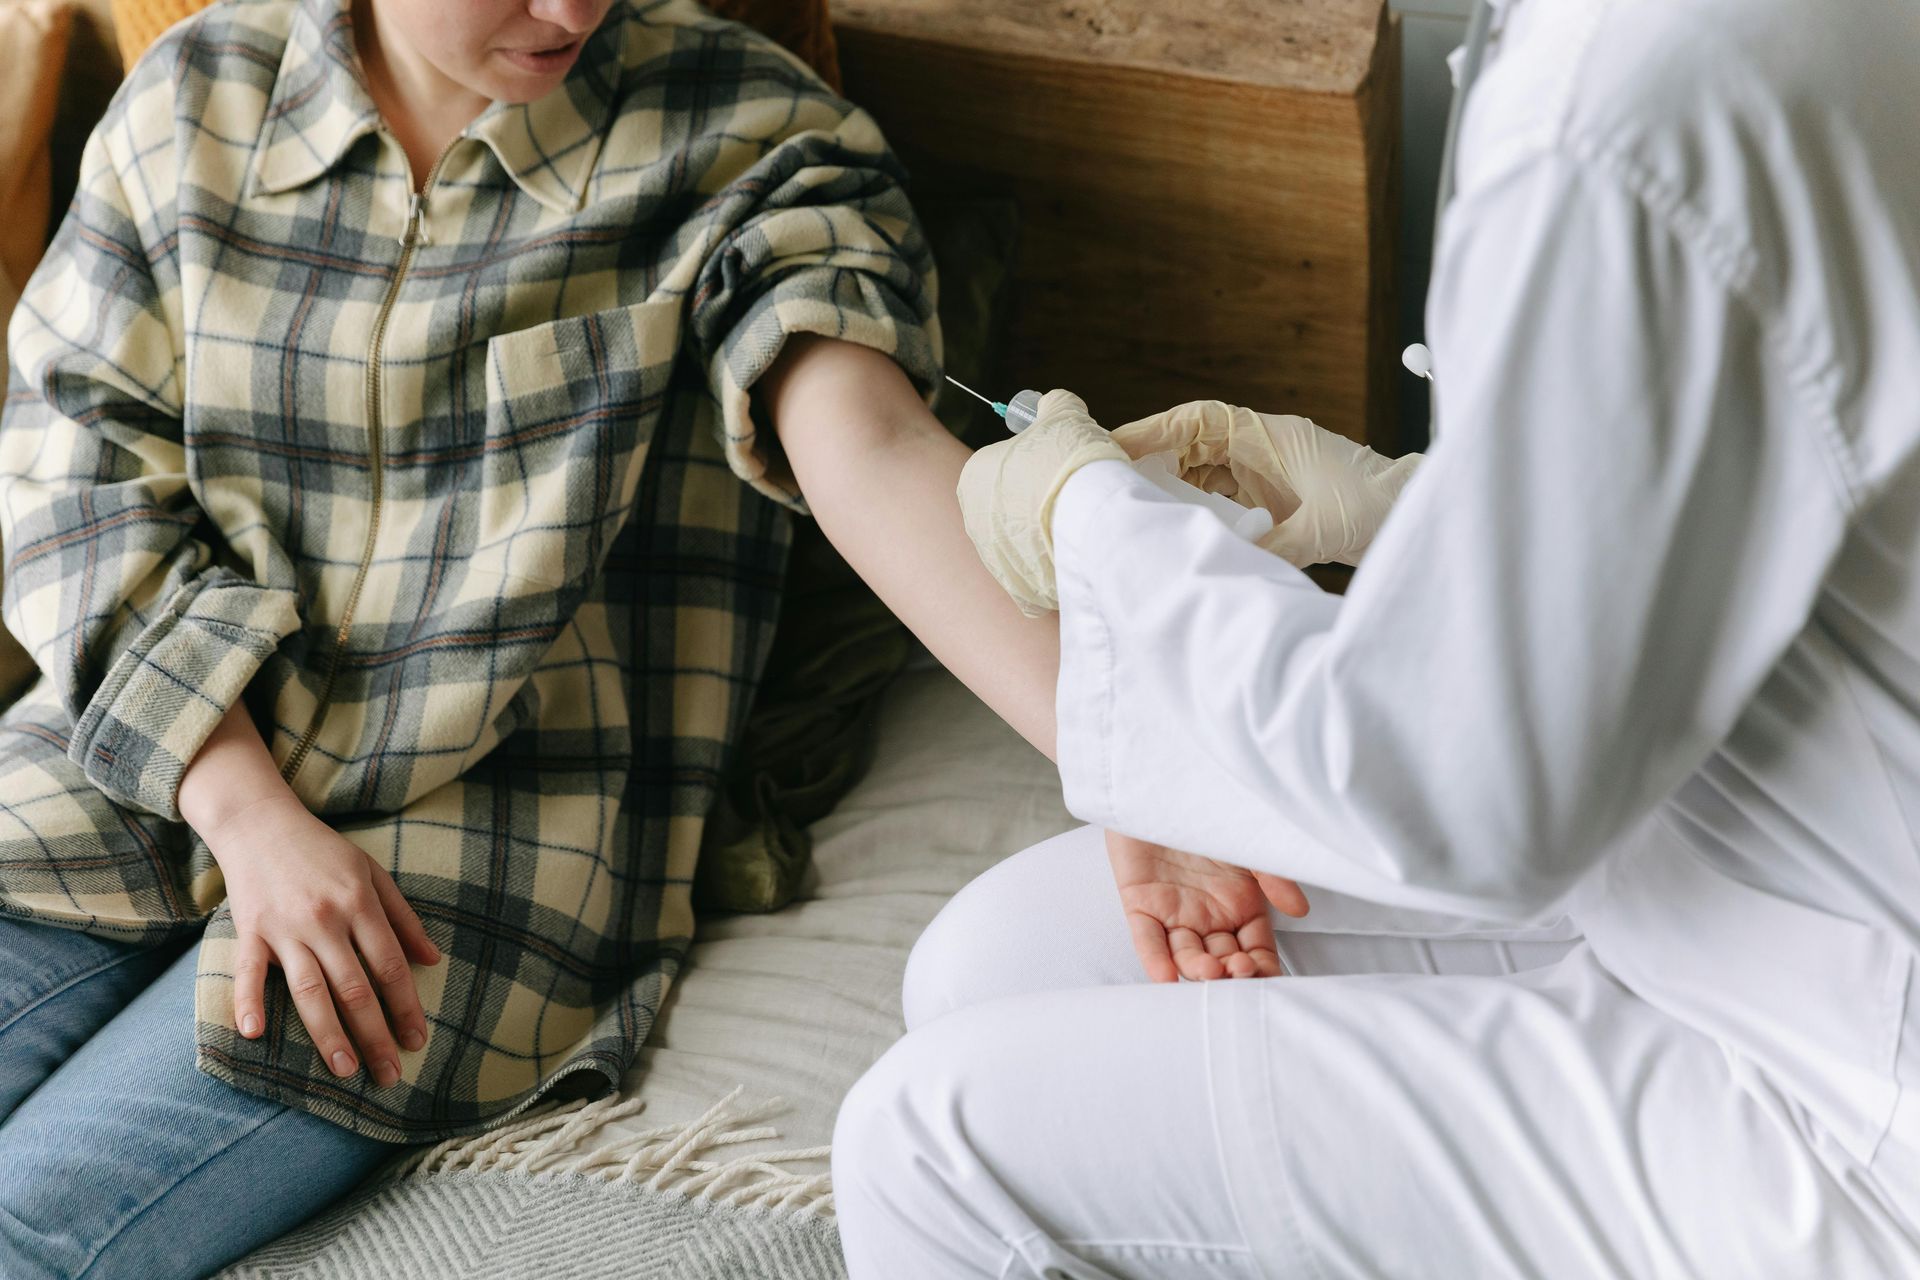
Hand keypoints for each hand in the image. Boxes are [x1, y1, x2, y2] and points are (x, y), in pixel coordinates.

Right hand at [201, 794, 440, 1087]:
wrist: (261, 822)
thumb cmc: (323, 851)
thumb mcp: (373, 874)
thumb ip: (404, 918)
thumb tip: (433, 960)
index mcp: (361, 905)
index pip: (390, 967)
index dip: (406, 1007)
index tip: (417, 1041)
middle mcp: (326, 919)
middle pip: (355, 988)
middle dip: (375, 1035)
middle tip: (389, 1075)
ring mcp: (285, 927)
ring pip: (311, 990)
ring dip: (328, 1034)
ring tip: (346, 1070)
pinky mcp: (250, 930)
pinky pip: (249, 972)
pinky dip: (250, 1001)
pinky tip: (255, 1034)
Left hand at [956, 389, 1128, 614]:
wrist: (1091, 516)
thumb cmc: (1071, 459)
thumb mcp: (1064, 414)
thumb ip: (1053, 406)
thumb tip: (1053, 404)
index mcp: (973, 478)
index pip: (1003, 466)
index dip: (1037, 463)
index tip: (1062, 465)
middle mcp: (973, 523)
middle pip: (1011, 508)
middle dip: (1038, 503)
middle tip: (1073, 496)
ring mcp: (995, 562)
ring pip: (1024, 545)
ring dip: (1047, 537)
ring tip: (1080, 527)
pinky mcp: (1020, 592)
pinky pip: (1039, 578)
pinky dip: (1056, 569)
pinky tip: (1078, 556)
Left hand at [1105, 829, 1308, 981]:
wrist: (1165, 779)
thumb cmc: (1213, 809)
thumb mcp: (1251, 842)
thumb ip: (1274, 875)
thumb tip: (1300, 910)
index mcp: (1241, 907)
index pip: (1257, 952)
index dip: (1262, 968)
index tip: (1264, 972)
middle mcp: (1209, 917)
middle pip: (1223, 961)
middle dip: (1230, 973)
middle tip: (1238, 971)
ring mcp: (1174, 912)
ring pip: (1185, 954)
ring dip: (1197, 968)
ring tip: (1209, 970)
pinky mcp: (1139, 902)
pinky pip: (1146, 937)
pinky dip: (1155, 957)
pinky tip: (1164, 976)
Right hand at [1110, 401, 1420, 566]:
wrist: (1412, 514)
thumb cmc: (1374, 506)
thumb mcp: (1319, 529)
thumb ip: (1268, 545)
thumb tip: (1224, 564)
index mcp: (1268, 436)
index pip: (1198, 421)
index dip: (1153, 431)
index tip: (1115, 446)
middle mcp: (1260, 448)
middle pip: (1190, 445)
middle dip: (1152, 463)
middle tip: (1113, 487)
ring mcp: (1264, 473)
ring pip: (1201, 474)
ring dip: (1173, 492)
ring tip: (1139, 514)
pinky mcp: (1271, 499)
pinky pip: (1221, 499)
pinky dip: (1199, 513)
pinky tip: (1180, 532)